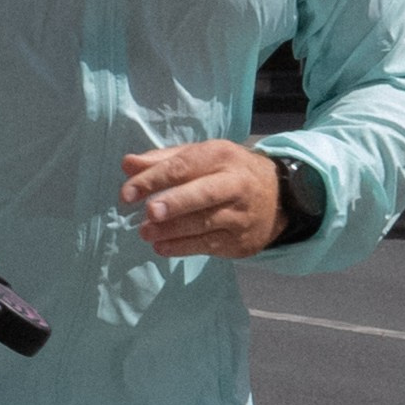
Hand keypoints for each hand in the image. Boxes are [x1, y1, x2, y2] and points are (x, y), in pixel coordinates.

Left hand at [122, 140, 281, 259]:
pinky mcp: (239, 240)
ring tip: (146, 232)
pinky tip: (161, 247)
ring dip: (172, 230)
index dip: (154, 179)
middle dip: (175, 203)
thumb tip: (128, 164)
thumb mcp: (201, 157)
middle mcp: (235, 184)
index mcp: (221, 156)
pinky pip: (208, 245)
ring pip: (205, 223)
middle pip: (204, 194)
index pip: (184, 166)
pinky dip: (182, 247)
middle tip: (150, 212)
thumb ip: (163, 161)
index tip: (127, 193)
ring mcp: (240, 214)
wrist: (277, 197)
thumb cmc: (226, 172)